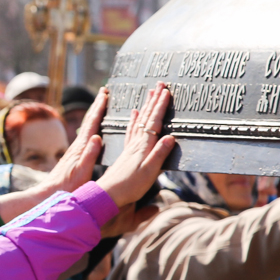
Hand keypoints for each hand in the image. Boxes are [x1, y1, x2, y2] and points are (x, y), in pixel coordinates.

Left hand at [38, 87, 107, 194]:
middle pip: (89, 121)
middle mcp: (77, 146)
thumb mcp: (81, 172)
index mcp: (80, 148)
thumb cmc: (66, 187)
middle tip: (104, 92)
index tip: (105, 94)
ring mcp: (75, 151)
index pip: (92, 123)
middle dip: (97, 105)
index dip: (99, 107)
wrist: (49, 194)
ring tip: (102, 106)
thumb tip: (97, 137)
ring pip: (88, 127)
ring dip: (95, 115)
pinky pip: (86, 136)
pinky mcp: (74, 157)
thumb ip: (89, 155)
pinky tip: (94, 131)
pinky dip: (92, 128)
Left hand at [96, 82, 175, 206]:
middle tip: (160, 84)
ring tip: (149, 93)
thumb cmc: (129, 186)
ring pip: (139, 121)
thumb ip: (159, 154)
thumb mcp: (149, 172)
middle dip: (154, 100)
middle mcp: (136, 143)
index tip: (166, 90)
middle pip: (146, 117)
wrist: (108, 194)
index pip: (153, 121)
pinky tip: (133, 114)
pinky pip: (131, 131)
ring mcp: (130, 147)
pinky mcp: (126, 153)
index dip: (160, 106)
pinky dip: (134, 120)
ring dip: (145, 106)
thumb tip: (170, 136)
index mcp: (142, 146)